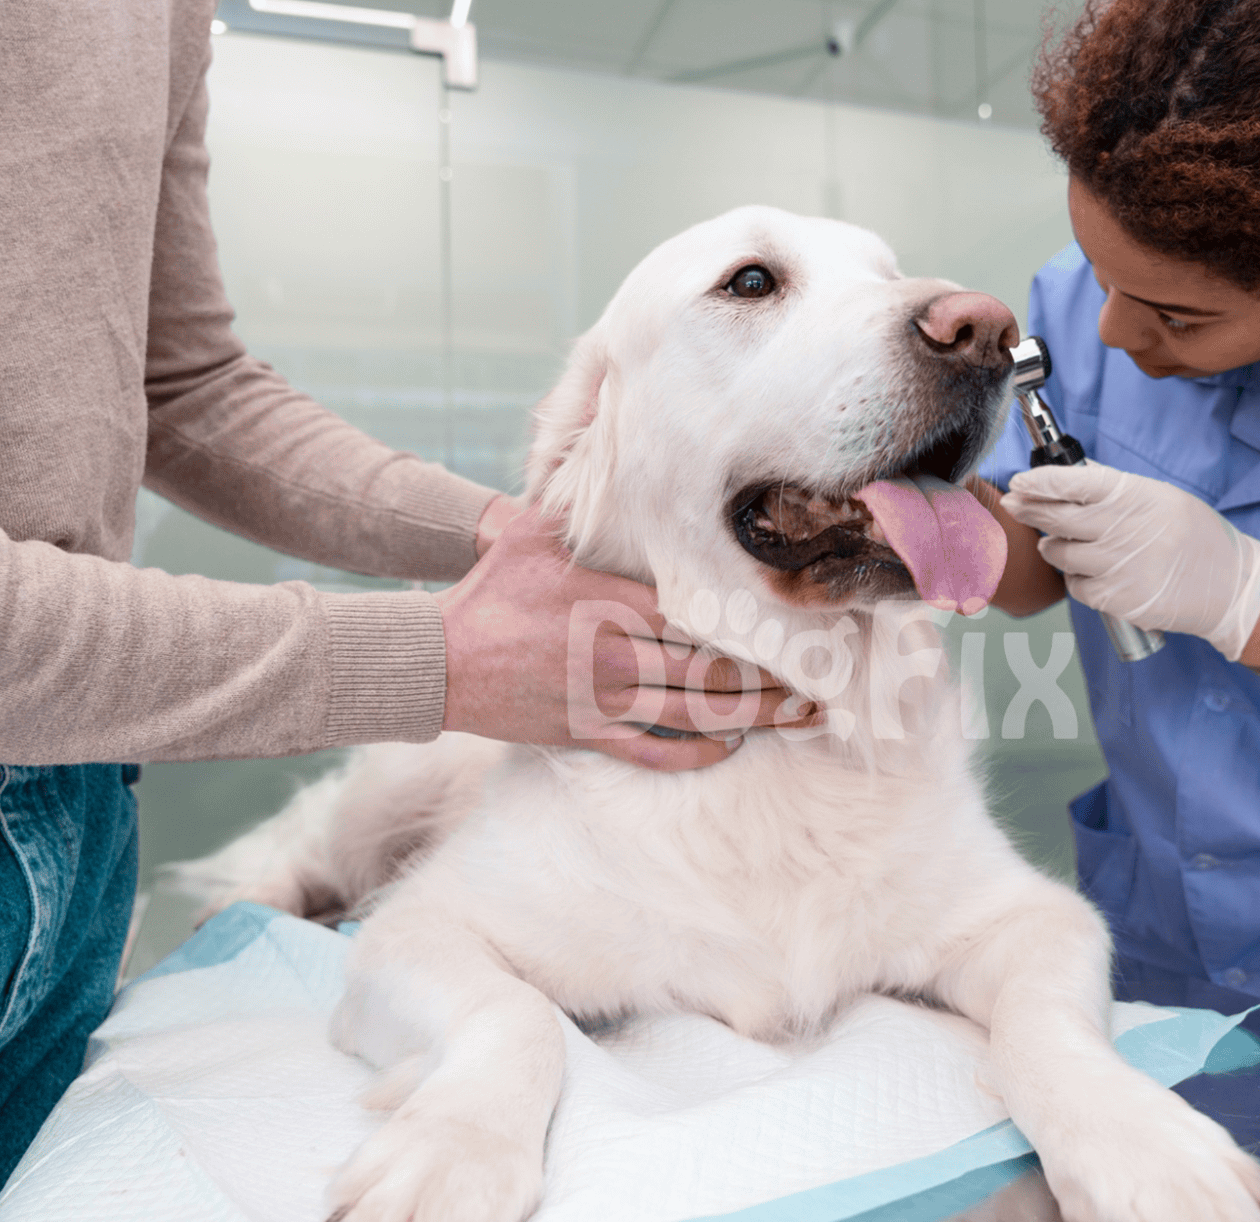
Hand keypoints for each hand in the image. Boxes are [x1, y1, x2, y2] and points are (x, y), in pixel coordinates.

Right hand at [438, 505, 815, 769]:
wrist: (438, 662)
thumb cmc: (490, 590)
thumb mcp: (530, 530)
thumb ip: (578, 497)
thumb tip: (601, 431)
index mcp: (611, 603)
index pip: (700, 617)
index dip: (754, 626)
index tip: (798, 625)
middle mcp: (616, 655)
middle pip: (712, 672)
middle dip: (773, 681)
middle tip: (821, 683)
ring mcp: (605, 701)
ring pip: (696, 714)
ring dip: (755, 718)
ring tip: (799, 716)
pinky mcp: (588, 734)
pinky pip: (655, 752)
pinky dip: (697, 752)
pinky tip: (728, 743)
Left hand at [1001, 463, 1259, 660]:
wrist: (1229, 586)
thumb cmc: (1196, 537)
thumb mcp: (1162, 498)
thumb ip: (1116, 489)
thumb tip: (1071, 476)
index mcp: (1137, 496)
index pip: (1075, 483)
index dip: (1040, 481)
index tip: (1019, 481)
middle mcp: (1125, 529)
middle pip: (1057, 518)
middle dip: (1029, 509)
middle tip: (1015, 504)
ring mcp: (1119, 566)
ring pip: (1059, 554)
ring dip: (1055, 548)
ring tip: (1070, 545)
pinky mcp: (1117, 599)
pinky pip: (1075, 586)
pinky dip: (1077, 580)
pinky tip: (1096, 574)